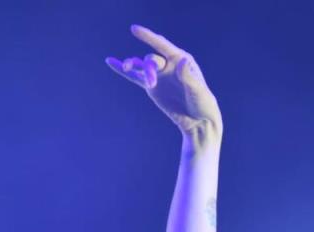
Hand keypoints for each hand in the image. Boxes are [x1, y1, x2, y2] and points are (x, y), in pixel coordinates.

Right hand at [106, 25, 222, 143]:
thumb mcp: (198, 91)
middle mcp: (168, 64)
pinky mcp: (151, 87)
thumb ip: (188, 77)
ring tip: (127, 68)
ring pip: (141, 65)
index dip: (148, 36)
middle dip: (148, 68)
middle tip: (150, 83)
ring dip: (132, 65)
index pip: (162, 45)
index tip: (134, 29)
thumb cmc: (203, 104)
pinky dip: (122, 70)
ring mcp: (159, 75)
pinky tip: (110, 61)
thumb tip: (182, 61)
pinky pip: (134, 77)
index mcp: (181, 60)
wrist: (199, 121)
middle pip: (151, 60)